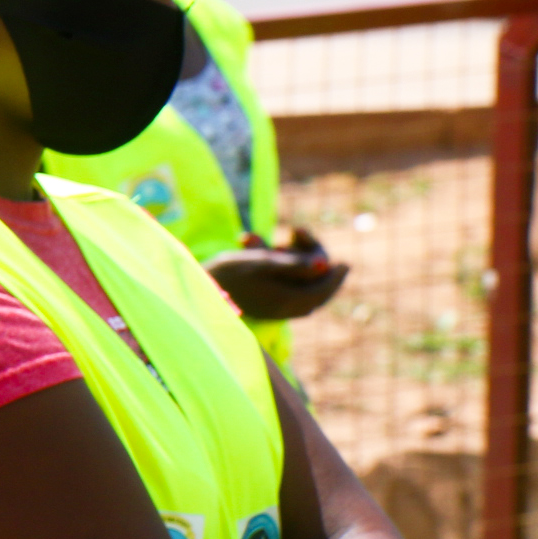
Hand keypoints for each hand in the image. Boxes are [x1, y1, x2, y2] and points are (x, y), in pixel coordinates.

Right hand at [206, 230, 347, 321]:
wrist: (193, 287)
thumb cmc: (225, 274)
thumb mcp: (261, 262)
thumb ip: (294, 263)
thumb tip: (325, 263)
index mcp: (286, 302)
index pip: (321, 292)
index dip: (334, 276)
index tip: (344, 263)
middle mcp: (282, 307)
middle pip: (312, 284)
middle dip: (308, 256)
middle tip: (296, 231)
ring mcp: (272, 304)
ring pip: (296, 280)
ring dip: (286, 255)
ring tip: (259, 238)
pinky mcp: (262, 298)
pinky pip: (281, 281)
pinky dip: (275, 262)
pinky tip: (250, 243)